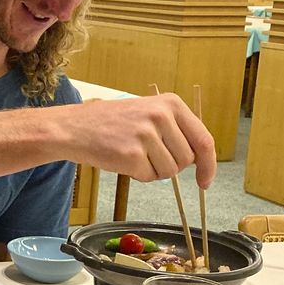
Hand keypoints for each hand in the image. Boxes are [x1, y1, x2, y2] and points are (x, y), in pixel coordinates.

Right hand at [59, 94, 216, 187]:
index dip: (208, 165)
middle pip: (186, 160)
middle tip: (149, 156)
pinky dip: (138, 175)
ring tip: (134, 154)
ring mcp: (146, 135)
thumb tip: (200, 159)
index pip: (203, 140)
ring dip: (154, 171)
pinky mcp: (131, 154)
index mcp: (170, 103)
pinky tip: (123, 160)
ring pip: (169, 172)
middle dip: (171, 166)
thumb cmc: (111, 122)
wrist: (74, 127)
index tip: (205, 181)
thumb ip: (176, 129)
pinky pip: (149, 177)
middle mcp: (161, 116)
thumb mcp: (148, 112)